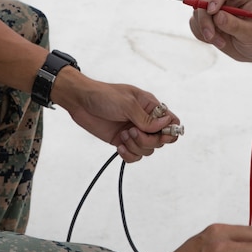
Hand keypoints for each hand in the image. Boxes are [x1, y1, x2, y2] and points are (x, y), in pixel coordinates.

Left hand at [56, 72, 180, 161]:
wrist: (80, 102)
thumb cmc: (103, 96)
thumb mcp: (127, 104)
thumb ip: (146, 118)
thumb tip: (167, 124)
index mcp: (150, 106)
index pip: (171, 121)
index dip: (170, 131)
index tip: (160, 135)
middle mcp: (144, 120)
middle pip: (161, 140)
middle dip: (148, 140)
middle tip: (132, 132)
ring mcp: (134, 131)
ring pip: (148, 149)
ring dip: (136, 147)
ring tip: (123, 136)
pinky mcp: (122, 141)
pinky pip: (135, 156)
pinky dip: (129, 155)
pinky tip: (119, 146)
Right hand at [187, 0, 251, 63]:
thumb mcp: (251, 33)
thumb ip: (235, 25)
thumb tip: (217, 16)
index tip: (212, 11)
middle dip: (206, 19)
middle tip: (211, 36)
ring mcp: (214, 8)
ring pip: (198, 12)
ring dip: (205, 30)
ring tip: (221, 42)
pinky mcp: (206, 19)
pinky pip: (194, 23)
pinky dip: (201, 34)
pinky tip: (216, 40)